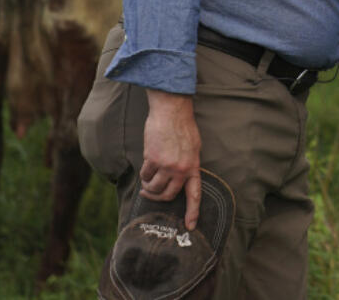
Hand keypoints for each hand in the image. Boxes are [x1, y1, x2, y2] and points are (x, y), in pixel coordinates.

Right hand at [140, 89, 201, 229]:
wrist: (171, 112)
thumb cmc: (183, 127)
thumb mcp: (194, 147)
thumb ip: (189, 163)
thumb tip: (181, 177)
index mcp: (194, 167)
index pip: (194, 194)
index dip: (192, 212)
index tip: (190, 226)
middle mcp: (181, 169)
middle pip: (168, 195)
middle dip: (157, 197)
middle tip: (149, 194)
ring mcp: (167, 165)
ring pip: (154, 187)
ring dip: (148, 186)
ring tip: (146, 180)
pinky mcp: (153, 160)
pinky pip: (145, 175)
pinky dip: (143, 173)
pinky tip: (146, 165)